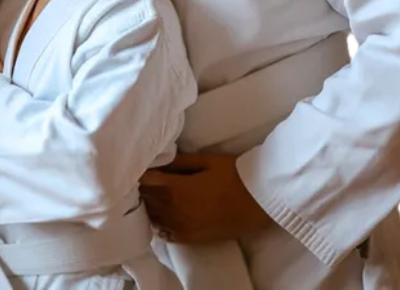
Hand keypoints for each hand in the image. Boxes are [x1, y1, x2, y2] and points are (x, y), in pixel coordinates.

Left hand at [139, 153, 272, 243]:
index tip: (140, 164)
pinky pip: (165, 233)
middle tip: (143, 175)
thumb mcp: (204, 161)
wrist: (259, 202)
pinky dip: (159, 222)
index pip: (145, 183)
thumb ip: (178, 161)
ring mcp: (183, 229)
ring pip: (153, 217)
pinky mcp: (192, 239)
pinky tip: (162, 212)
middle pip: (146, 200)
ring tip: (152, 192)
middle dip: (142, 188)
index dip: (141, 172)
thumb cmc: (234, 175)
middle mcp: (175, 212)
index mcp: (176, 190)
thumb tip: (156, 159)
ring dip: (149, 204)